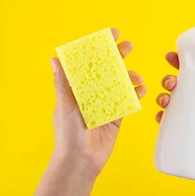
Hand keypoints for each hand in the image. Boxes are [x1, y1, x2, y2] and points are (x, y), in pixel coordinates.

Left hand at [50, 28, 146, 176]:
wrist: (80, 160)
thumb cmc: (67, 133)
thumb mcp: (65, 104)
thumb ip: (63, 81)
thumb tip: (54, 58)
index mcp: (76, 88)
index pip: (88, 62)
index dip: (98, 48)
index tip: (111, 35)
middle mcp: (90, 94)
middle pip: (106, 70)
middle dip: (117, 56)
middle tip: (128, 46)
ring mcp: (103, 105)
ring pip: (118, 84)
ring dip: (128, 76)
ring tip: (136, 76)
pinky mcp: (115, 117)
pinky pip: (126, 102)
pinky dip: (134, 94)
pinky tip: (141, 89)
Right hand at [154, 52, 194, 179]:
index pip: (192, 72)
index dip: (179, 62)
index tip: (171, 56)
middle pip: (176, 85)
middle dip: (167, 79)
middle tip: (170, 82)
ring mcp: (191, 118)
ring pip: (168, 102)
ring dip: (161, 96)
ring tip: (165, 99)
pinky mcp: (186, 134)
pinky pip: (167, 124)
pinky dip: (160, 117)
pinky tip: (161, 116)